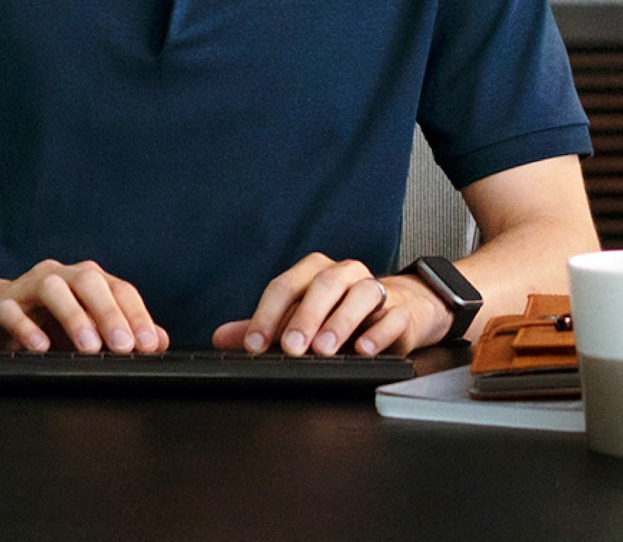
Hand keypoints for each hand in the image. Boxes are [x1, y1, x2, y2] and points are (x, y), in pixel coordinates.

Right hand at [0, 260, 168, 353]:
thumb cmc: (45, 323)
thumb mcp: (89, 330)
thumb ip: (124, 333)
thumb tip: (159, 341)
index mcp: (88, 281)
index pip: (119, 289)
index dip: (137, 315)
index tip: (148, 344)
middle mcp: (61, 276)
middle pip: (89, 281)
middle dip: (110, 313)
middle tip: (123, 346)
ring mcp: (29, 287)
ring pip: (53, 288)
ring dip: (74, 316)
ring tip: (89, 347)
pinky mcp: (0, 305)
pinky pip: (12, 310)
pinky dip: (27, 327)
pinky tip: (41, 347)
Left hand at [208, 254, 451, 356]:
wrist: (397, 313)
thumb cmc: (339, 315)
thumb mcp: (299, 321)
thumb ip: (263, 328)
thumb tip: (221, 338)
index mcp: (314, 273)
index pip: (285, 286)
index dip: (267, 315)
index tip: (255, 345)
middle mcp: (344, 274)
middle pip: (323, 285)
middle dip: (304, 317)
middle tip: (291, 346)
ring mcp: (376, 290)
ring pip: (359, 295)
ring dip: (339, 322)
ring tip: (324, 349)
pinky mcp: (401, 312)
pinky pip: (392, 316)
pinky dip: (378, 332)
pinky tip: (363, 349)